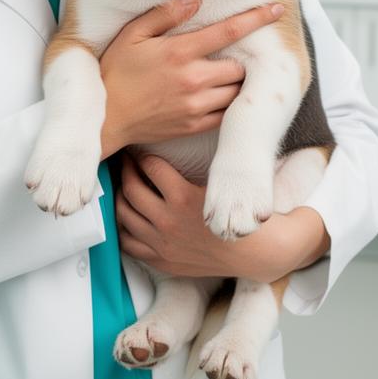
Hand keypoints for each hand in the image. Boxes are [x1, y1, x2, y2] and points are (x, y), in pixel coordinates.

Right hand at [99, 0, 284, 159]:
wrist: (106, 117)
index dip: (257, 18)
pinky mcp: (194, 126)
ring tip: (224, 76)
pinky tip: (216, 96)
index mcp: (180, 52)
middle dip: (240, 59)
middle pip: (239, 66)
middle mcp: (193, 79)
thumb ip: (166, 14)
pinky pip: (226, 115)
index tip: (277, 9)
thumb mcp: (133, 34)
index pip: (230, 31)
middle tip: (227, 56)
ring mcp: (196, 105)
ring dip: (236, 82)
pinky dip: (228, 104)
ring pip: (237, 92)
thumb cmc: (116, 71)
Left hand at [116, 152, 331, 281]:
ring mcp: (162, 244)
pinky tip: (126, 215)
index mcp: (183, 198)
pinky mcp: (162, 261)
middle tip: (126, 160)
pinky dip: (122, 228)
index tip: (140, 148)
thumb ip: (210, 153)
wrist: (258, 253)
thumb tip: (205, 118)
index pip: (150, 166)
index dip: (143, 153)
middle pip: (131, 188)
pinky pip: (128, 244)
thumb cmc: (245, 213)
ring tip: (123, 183)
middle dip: (126, 169)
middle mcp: (168, 221)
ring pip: (124, 214)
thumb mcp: (227, 180)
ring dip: (120, 196)